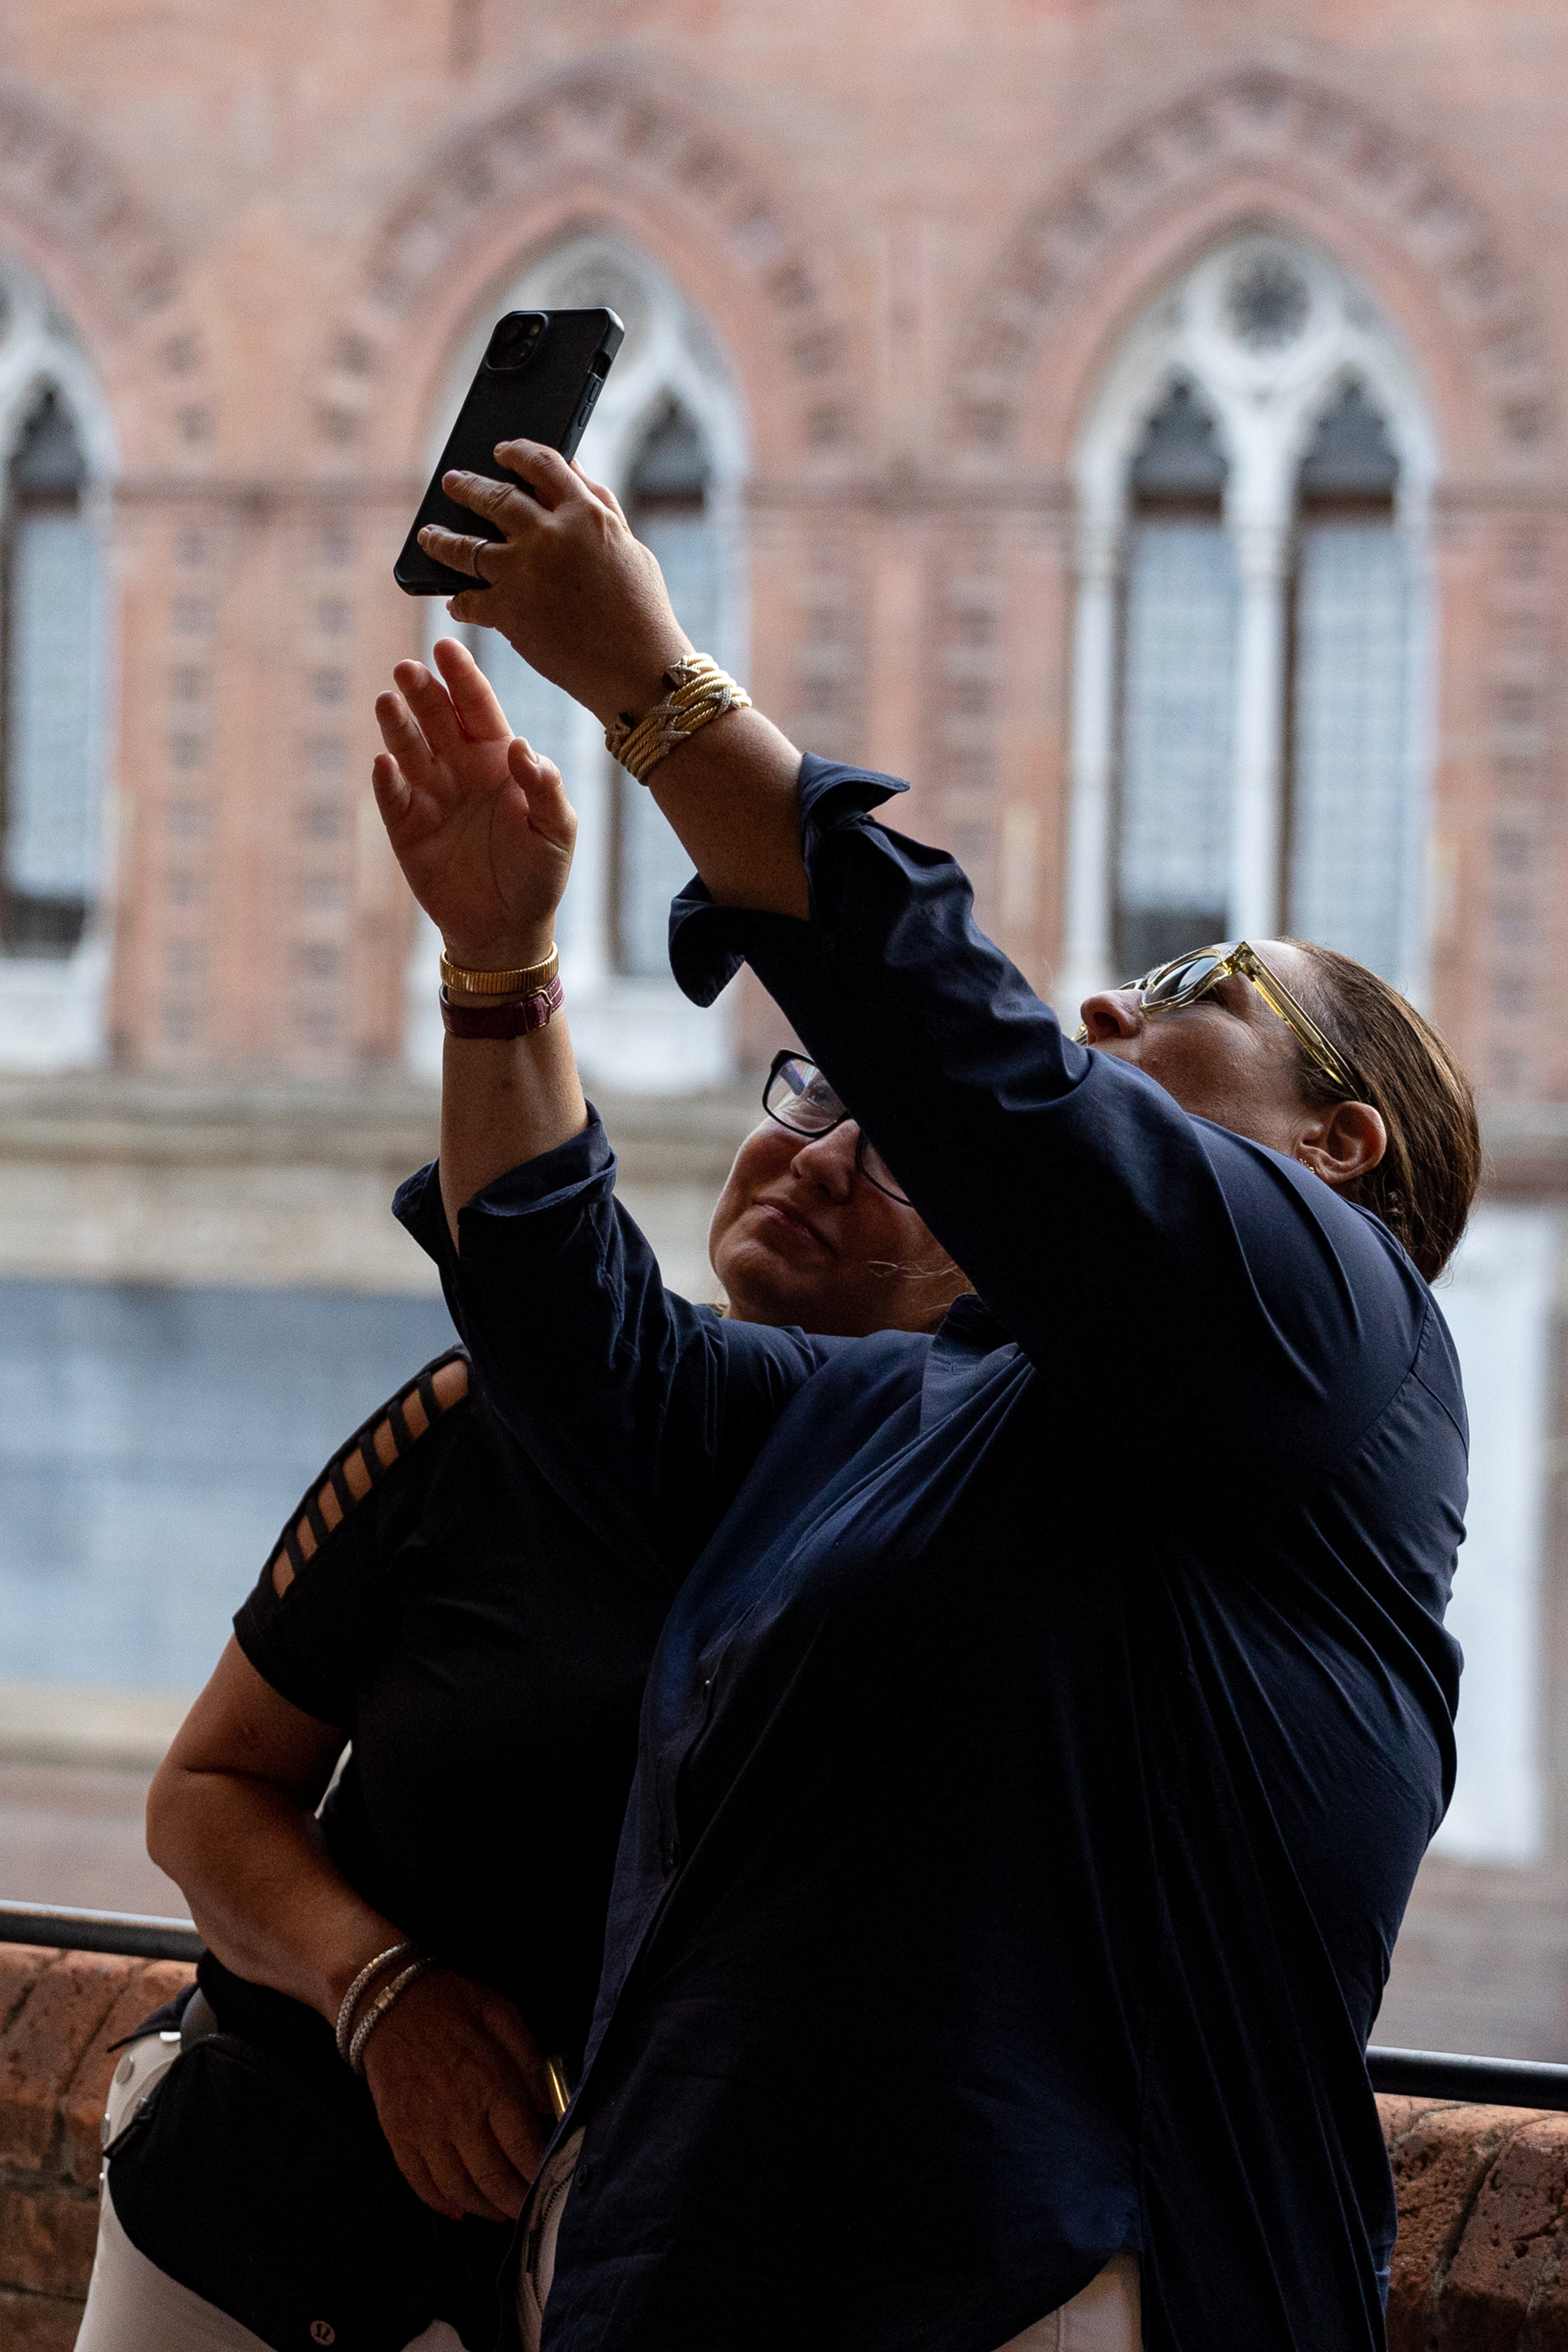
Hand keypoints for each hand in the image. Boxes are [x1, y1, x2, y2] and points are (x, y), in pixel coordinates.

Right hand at [359, 1968, 553, 2223]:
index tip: (553, 2185)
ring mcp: (425, 2131)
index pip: (523, 2148)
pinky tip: (457, 2210)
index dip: (540, 2174)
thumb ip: (530, 2060)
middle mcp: (459, 2116)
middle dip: (516, 2202)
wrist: (386, 2002)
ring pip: (459, 2189)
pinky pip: (419, 2182)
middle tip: (530, 2210)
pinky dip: (440, 2203)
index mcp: (491, 2085)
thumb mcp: (501, 2014)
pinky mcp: (398, 2137)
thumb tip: (549, 2106)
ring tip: (500, 2213)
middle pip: (494, 2178)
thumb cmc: (451, 2004)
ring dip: (483, 2208)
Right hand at [372, 636, 573, 970]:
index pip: (477, 707)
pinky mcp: (406, 829)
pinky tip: (384, 763)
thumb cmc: (539, 874)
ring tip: (387, 700)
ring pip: (409, 749)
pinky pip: (393, 798)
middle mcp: (459, 768)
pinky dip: (387, 781)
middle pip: (436, 719)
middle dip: (422, 692)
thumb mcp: (557, 830)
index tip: (447, 647)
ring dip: (396, 725)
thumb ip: (546, 787)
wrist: (508, 929)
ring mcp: (429, 795)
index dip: (462, 677)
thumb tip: (519, 746)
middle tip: (408, 668)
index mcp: (496, 759)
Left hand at [417, 443, 691, 726]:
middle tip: (451, 482)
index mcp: (585, 513)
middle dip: (468, 486)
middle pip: (496, 497)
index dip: (517, 452)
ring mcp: (524, 572)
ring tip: (428, 535)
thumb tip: (573, 468)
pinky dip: (459, 602)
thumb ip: (599, 505)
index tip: (501, 451)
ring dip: (442, 539)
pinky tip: (455, 602)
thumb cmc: (643, 610)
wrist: (638, 670)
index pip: (542, 464)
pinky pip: (469, 600)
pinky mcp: (508, 611)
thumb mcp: (631, 546)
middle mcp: (549, 535)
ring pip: (467, 546)